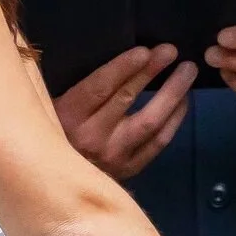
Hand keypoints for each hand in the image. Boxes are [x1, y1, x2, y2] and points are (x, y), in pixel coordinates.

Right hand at [54, 45, 196, 179]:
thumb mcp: (48, 108)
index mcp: (67, 117)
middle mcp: (91, 137)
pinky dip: (174, 121)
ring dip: (172, 95)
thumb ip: (76, 88)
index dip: (123, 67)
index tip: (144, 51)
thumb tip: (114, 61)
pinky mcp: (128, 169)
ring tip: (187, 73)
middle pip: (128, 99)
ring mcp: (113, 156)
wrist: (54, 185)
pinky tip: (183, 102)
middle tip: (172, 51)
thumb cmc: (53, 133)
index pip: (100, 87)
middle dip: (152, 72)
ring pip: (150, 123)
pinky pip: (158, 143)